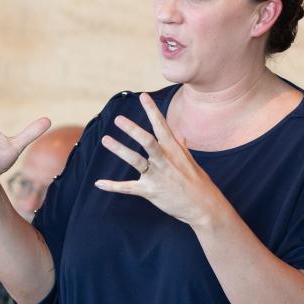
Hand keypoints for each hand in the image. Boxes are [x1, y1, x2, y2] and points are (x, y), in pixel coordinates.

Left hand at [94, 92, 223, 226]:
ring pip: (135, 160)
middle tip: (118, 119)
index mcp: (174, 150)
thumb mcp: (191, 162)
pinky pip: (128, 188)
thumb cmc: (199, 183)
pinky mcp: (150, 192)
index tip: (143, 96)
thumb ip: (181, 147)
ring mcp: (157, 176)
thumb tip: (180, 135)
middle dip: (132, 129)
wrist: (204, 207)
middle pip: (147, 141)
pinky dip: (112, 186)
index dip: (152, 110)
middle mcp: (165, 161)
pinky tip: (99, 183)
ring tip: (106, 139)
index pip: (162, 125)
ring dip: (120, 149)